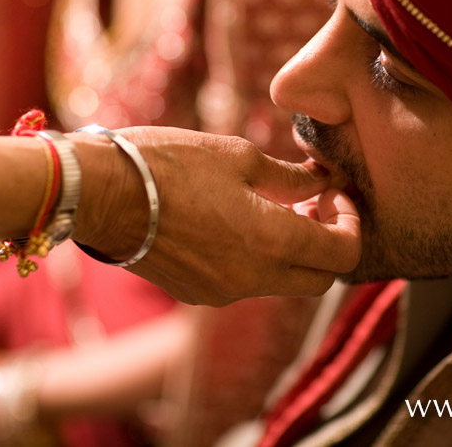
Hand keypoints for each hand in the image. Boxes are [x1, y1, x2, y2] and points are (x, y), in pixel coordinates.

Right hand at [70, 128, 361, 305]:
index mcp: (270, 240)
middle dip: (330, 244)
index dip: (352, 223)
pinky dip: (259, 260)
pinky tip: (239, 224)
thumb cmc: (167, 163)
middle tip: (314, 205)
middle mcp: (253, 278)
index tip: (336, 193)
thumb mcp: (238, 157)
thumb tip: (322, 182)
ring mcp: (224, 293)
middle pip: (321, 279)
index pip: (343, 254)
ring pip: (283, 284)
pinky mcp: (199, 295)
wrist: (100, 194)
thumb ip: (290, 178)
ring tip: (276, 209)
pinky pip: (247, 285)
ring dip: (293, 252)